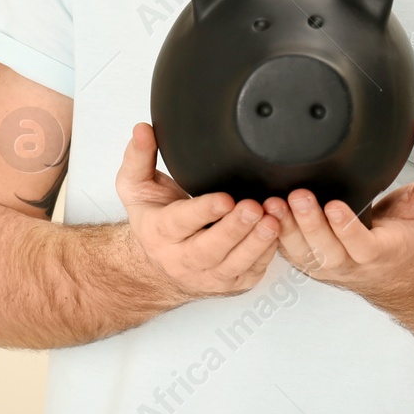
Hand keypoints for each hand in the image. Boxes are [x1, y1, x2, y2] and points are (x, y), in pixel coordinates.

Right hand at [116, 122, 280, 299]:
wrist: (156, 267)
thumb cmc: (153, 222)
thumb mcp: (136, 187)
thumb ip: (138, 157)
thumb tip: (143, 130)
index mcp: (160, 233)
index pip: (181, 223)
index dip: (205, 211)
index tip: (225, 198)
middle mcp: (182, 259)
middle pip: (210, 249)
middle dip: (235, 229)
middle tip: (254, 208)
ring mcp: (209, 275)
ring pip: (235, 264)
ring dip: (256, 243)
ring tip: (272, 220)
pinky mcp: (231, 283)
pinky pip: (252, 271)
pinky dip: (268, 253)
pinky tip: (278, 232)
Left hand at [267, 120, 413, 301]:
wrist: (398, 268)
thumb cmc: (413, 231)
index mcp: (383, 251)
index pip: (363, 246)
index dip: (347, 229)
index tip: (336, 205)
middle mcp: (352, 264)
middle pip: (326, 250)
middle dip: (310, 224)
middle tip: (298, 195)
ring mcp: (328, 266)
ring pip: (302, 253)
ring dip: (287, 228)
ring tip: (275, 202)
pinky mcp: (309, 260)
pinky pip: (288, 251)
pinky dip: (275, 234)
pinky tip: (265, 212)